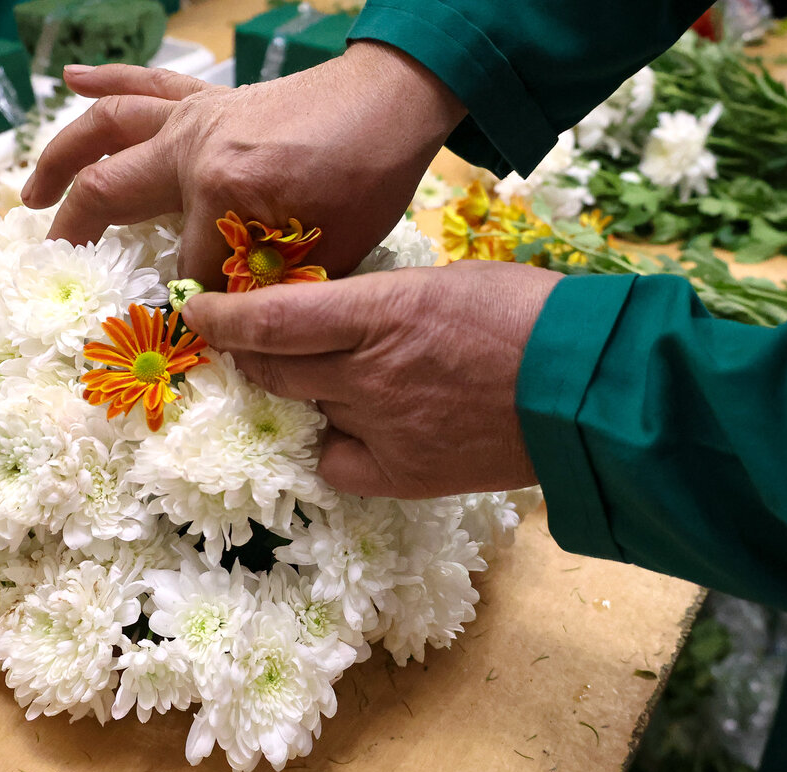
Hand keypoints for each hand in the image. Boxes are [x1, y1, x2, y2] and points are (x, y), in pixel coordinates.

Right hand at [21, 43, 465, 287]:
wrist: (390, 106)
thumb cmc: (368, 181)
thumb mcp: (327, 257)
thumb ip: (272, 294)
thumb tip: (231, 329)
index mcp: (221, 193)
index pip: (187, 272)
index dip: (186, 311)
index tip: (176, 339)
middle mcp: (193, 150)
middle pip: (110, 194)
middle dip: (78, 234)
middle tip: (55, 262)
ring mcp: (196, 118)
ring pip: (107, 129)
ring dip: (61, 158)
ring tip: (30, 192)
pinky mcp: (210, 99)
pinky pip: (145, 85)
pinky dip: (107, 81)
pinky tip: (74, 81)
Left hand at [180, 260, 563, 498]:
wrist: (587, 388)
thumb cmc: (528, 315)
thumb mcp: (444, 283)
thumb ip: (380, 304)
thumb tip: (339, 319)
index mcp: (383, 311)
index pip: (271, 318)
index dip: (223, 319)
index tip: (199, 313)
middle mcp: (370, 373)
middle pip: (275, 368)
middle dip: (253, 355)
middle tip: (251, 345)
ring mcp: (384, 428)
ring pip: (307, 411)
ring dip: (303, 393)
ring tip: (335, 380)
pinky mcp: (404, 475)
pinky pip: (336, 464)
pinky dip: (334, 445)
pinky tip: (359, 429)